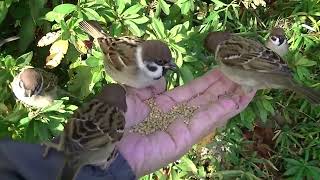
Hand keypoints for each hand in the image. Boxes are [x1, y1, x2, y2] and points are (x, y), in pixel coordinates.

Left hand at [118, 69, 255, 176]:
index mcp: (165, 103)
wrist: (108, 143)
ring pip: (211, 109)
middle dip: (224, 86)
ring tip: (248, 85)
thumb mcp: (133, 94)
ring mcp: (183, 127)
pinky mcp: (185, 138)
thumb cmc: (117, 117)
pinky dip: (221, 111)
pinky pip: (206, 122)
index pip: (193, 90)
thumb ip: (150, 85)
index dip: (209, 80)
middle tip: (243, 73)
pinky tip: (237, 101)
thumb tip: (162, 76)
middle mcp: (178, 114)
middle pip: (206, 98)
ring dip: (230, 97)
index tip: (223, 69)